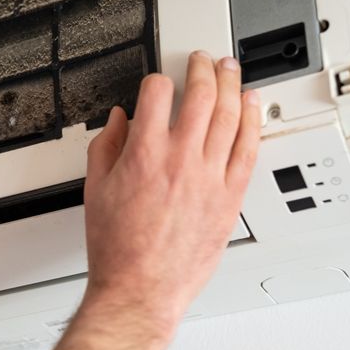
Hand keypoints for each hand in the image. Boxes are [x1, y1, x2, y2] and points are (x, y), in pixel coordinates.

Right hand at [49, 53, 261, 349]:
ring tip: (231, 69)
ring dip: (232, 85)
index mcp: (143, 153)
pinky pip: (249, 149)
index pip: (156, 93)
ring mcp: (210, 177)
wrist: (141, 289)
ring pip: (230, 115)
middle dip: (202, 69)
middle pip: (201, 95)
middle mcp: (181, 159)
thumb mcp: (95, 191)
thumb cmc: (118, 249)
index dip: (156, 80)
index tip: (158, 81)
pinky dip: (254, 121)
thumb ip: (105, 148)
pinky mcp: (230, 197)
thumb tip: (118, 122)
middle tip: (202, 59)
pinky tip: (254, 106)